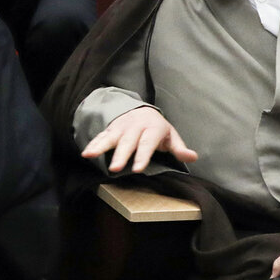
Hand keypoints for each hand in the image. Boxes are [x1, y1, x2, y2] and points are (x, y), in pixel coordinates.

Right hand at [82, 106, 197, 171]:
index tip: (137, 169)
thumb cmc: (158, 129)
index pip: (147, 143)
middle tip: (115, 169)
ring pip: (111, 137)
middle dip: (121, 154)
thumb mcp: (171, 136)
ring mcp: (122, 126)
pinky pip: (101, 136)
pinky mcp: (112, 129)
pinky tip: (86, 153)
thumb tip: (193, 157)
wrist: (142, 110)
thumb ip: (179, 148)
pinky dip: (93, 144)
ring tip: (90, 156)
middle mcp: (136, 125)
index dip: (142, 156)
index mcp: (153, 127)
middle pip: (128, 141)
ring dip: (101, 147)